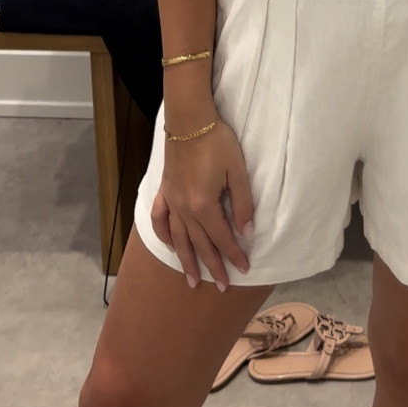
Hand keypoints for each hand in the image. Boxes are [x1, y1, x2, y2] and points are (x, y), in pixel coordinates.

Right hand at [150, 117, 254, 289]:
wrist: (189, 120)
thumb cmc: (217, 142)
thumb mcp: (238, 172)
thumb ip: (242, 204)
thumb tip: (247, 232)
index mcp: (204, 205)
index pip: (223, 238)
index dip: (235, 255)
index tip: (245, 269)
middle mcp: (185, 209)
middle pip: (200, 244)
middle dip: (213, 266)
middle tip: (222, 286)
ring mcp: (172, 201)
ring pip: (179, 238)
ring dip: (187, 261)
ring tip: (192, 280)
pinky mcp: (165, 191)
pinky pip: (160, 219)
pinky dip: (164, 235)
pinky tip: (170, 245)